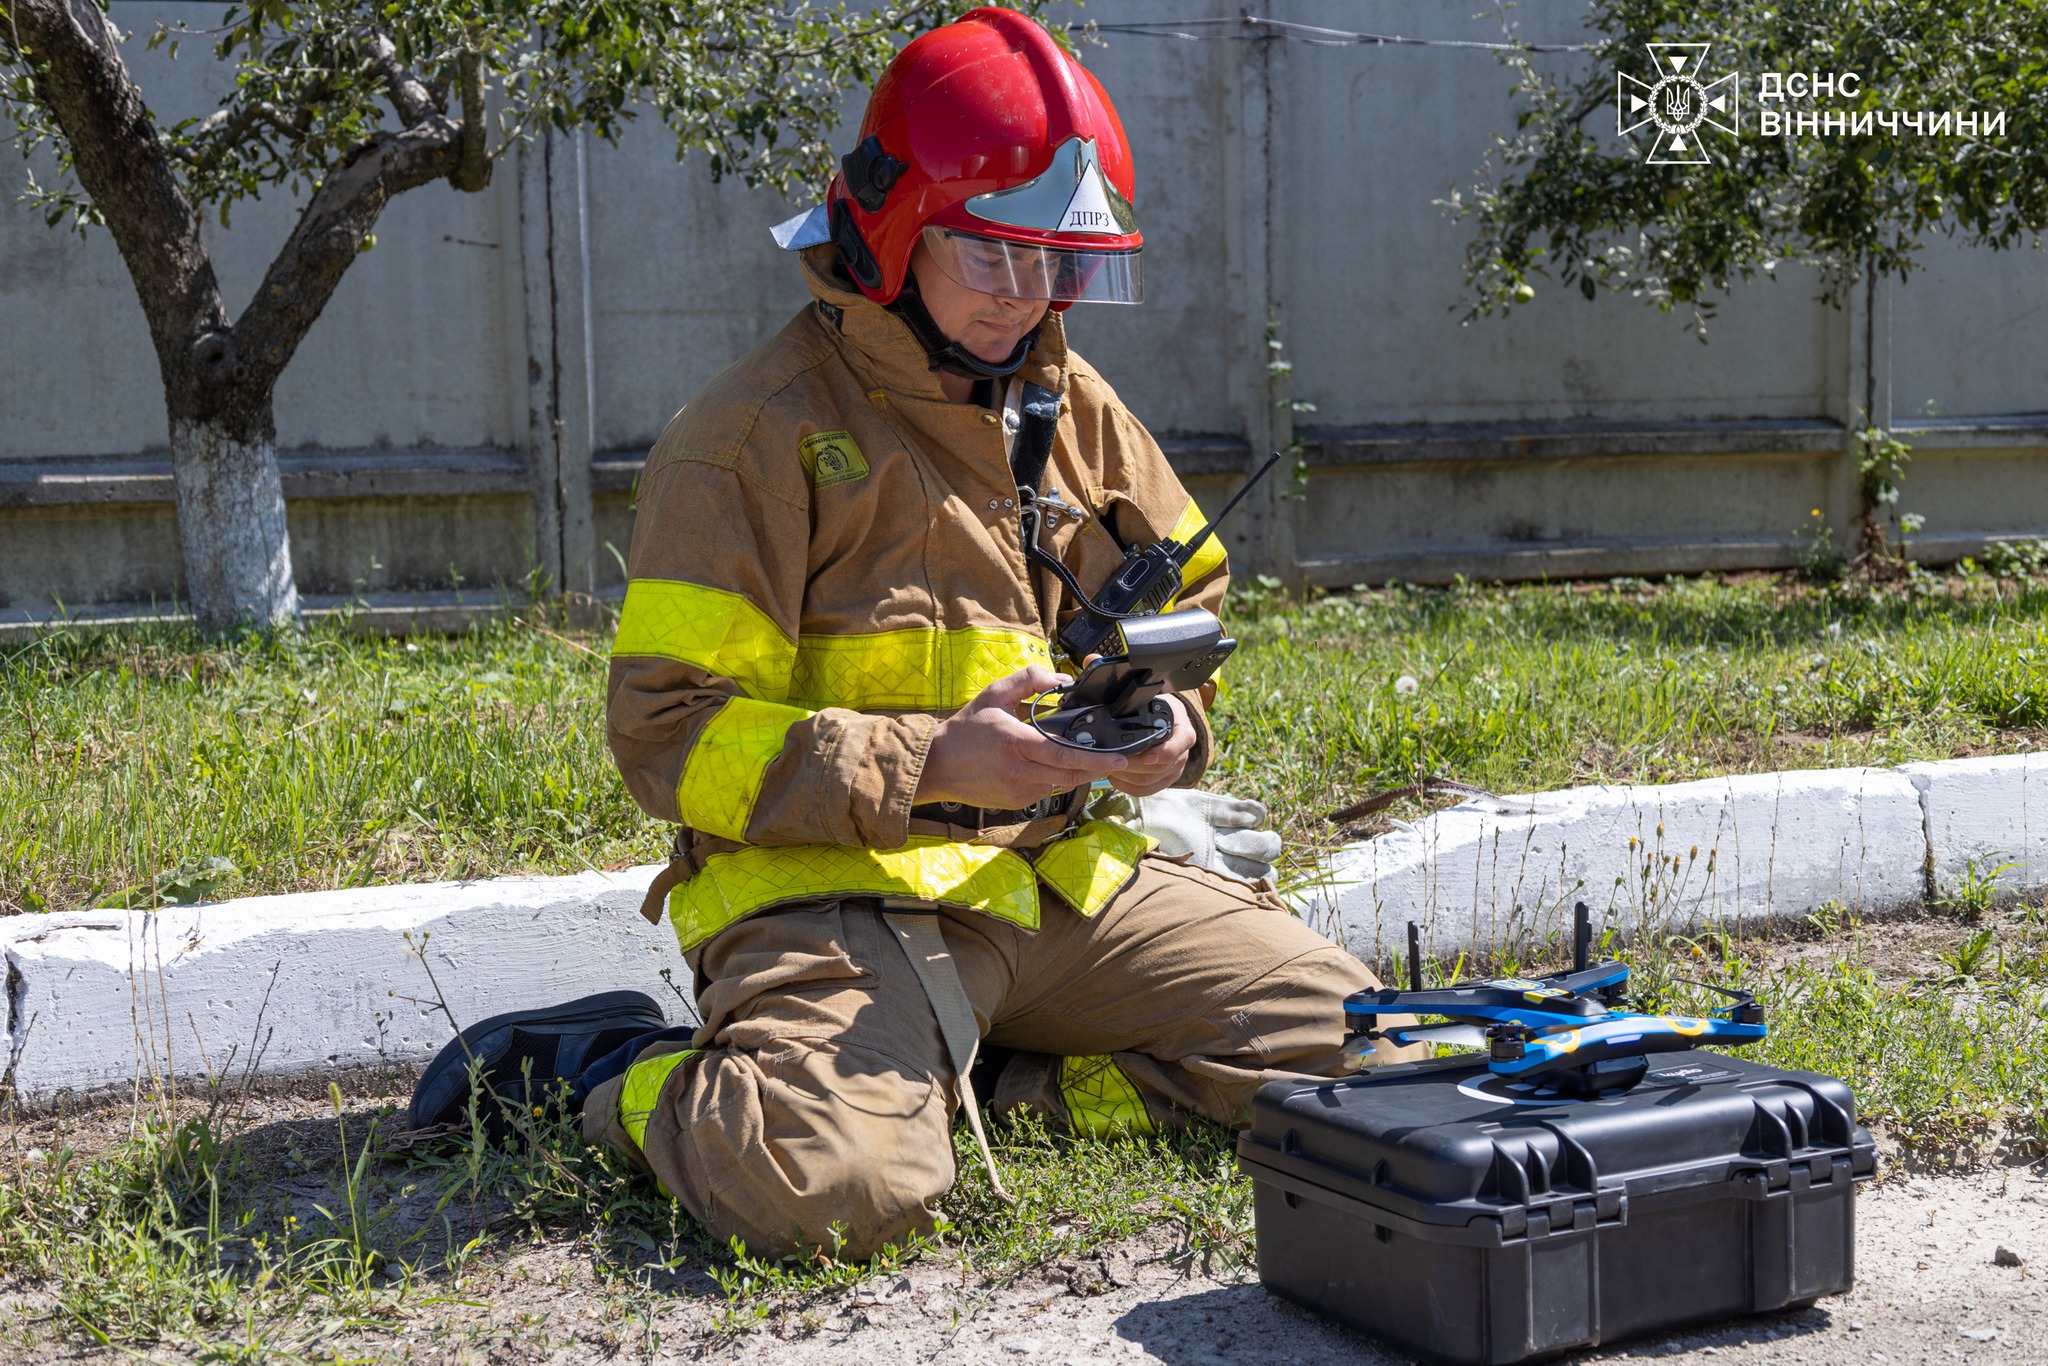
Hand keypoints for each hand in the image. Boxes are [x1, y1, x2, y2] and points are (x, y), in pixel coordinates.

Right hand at [917, 665, 1132, 808]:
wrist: (937, 767)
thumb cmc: (965, 730)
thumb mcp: (993, 694)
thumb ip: (1027, 681)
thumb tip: (1059, 679)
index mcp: (1016, 744)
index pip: (1065, 756)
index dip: (1096, 758)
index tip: (1120, 757)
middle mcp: (1020, 772)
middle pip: (1072, 775)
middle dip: (1099, 769)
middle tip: (1120, 760)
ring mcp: (1019, 791)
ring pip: (1061, 784)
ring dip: (1078, 773)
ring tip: (1089, 758)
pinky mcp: (1017, 802)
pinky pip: (1046, 791)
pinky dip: (1056, 779)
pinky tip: (1053, 766)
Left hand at [1106, 693, 1193, 796]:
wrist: (1170, 718)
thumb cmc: (1162, 709)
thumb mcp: (1158, 702)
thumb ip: (1145, 707)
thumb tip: (1123, 707)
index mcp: (1184, 734)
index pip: (1175, 748)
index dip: (1161, 754)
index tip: (1146, 757)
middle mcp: (1182, 755)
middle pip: (1157, 768)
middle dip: (1132, 766)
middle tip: (1112, 759)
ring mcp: (1174, 769)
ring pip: (1149, 781)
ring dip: (1126, 776)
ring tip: (1109, 766)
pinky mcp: (1165, 780)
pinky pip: (1146, 790)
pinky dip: (1128, 786)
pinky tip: (1115, 778)